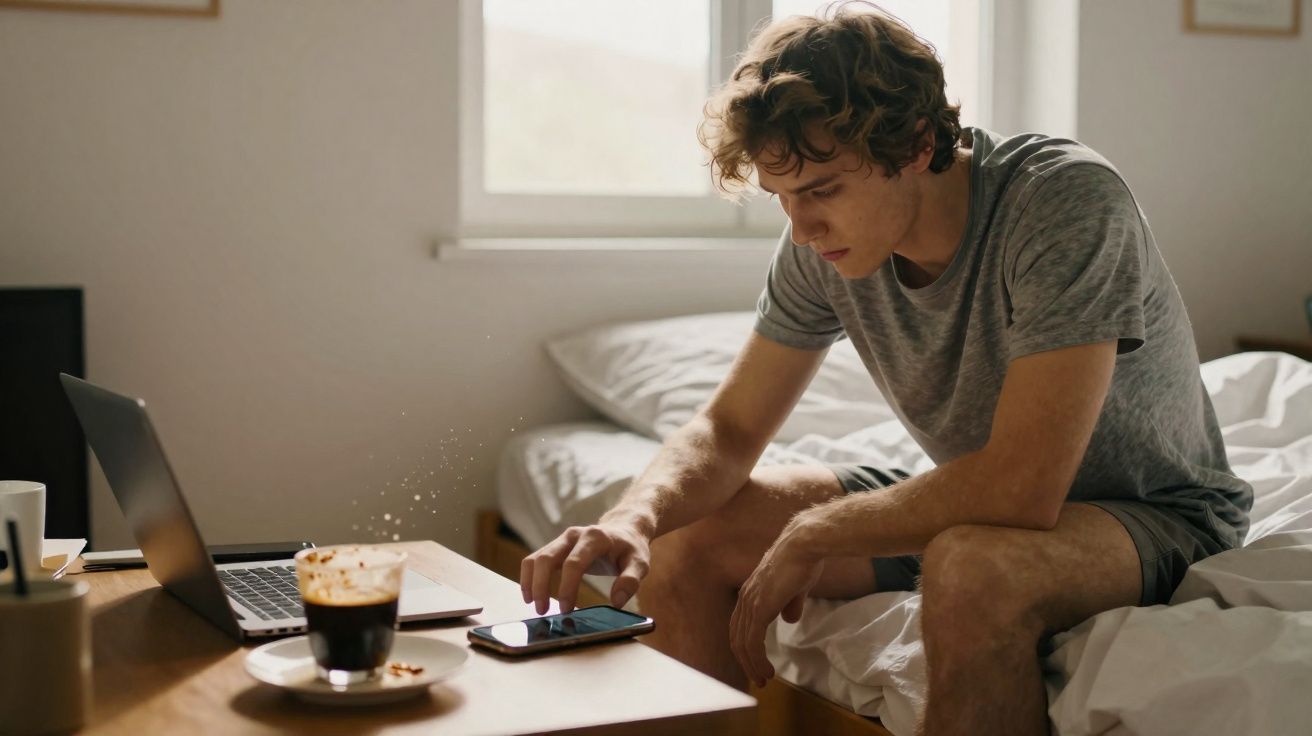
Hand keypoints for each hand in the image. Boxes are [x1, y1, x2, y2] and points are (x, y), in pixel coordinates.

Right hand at [520, 522, 650, 614]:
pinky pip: (534, 559)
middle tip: (542, 611)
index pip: (574, 563)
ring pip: (536, 558)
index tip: (566, 609)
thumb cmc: (631, 548)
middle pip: (547, 558)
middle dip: (541, 586)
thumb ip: (630, 581)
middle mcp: (574, 535)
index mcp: (595, 538)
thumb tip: (616, 602)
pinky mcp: (556, 546)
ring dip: (531, 582)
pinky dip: (529, 577)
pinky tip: (531, 595)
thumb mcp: (640, 563)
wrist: (625, 528)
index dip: (567, 587)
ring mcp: (563, 539)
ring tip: (534, 605)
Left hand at [729, 526, 822, 687]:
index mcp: (751, 592)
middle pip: (737, 638)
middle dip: (746, 661)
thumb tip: (789, 619)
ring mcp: (750, 603)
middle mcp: (745, 598)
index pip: (740, 626)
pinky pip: (753, 642)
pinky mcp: (759, 608)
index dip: (746, 646)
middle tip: (759, 678)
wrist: (805, 545)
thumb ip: (791, 603)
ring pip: (743, 644)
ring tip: (764, 679)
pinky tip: (768, 671)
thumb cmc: (804, 560)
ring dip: (752, 665)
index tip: (757, 662)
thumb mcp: (796, 587)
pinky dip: (758, 660)